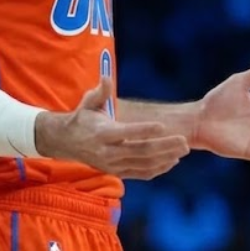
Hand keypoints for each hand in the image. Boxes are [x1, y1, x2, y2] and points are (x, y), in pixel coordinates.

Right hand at [36, 76, 189, 179]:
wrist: (65, 143)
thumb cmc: (82, 118)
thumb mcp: (88, 103)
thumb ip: (101, 92)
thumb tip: (107, 77)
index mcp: (101, 133)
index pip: (126, 133)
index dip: (145, 130)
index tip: (163, 125)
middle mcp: (107, 152)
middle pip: (140, 151)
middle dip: (164, 146)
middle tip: (184, 141)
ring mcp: (113, 165)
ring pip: (144, 164)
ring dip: (166, 158)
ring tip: (183, 149)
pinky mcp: (117, 172)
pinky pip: (141, 173)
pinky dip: (158, 169)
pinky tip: (172, 161)